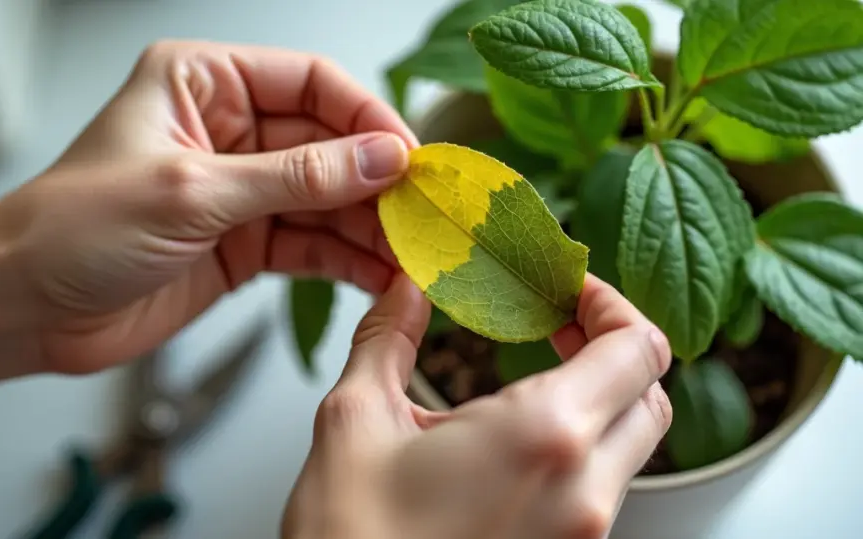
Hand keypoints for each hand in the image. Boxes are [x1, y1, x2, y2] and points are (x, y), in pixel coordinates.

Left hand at [0, 41, 417, 373]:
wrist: (25, 308)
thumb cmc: (73, 229)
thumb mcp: (192, 192)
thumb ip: (295, 177)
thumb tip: (380, 158)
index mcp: (204, 85)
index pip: (310, 83)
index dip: (365, 117)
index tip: (408, 156)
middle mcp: (229, 130)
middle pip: (328, 143)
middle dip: (377, 179)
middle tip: (425, 212)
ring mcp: (239, 190)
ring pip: (326, 198)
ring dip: (370, 225)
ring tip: (414, 251)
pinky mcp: (243, 244)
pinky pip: (309, 243)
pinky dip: (345, 259)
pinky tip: (381, 273)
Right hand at [282, 273, 672, 538]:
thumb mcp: (355, 420)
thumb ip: (388, 338)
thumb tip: (405, 290)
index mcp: (542, 437)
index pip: (636, 348)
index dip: (611, 304)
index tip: (570, 290)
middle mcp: (582, 490)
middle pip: (651, 395)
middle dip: (614, 348)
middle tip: (560, 324)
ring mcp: (582, 534)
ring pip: (634, 446)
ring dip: (602, 400)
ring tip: (538, 376)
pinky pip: (604, 489)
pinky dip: (583, 449)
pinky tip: (523, 437)